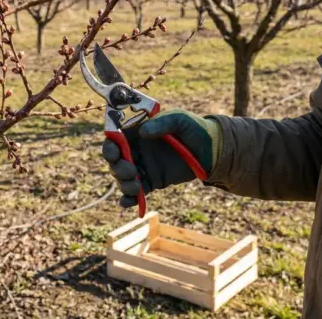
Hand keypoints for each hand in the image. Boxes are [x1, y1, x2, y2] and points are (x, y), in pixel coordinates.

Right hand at [101, 109, 221, 207]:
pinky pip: (136, 192)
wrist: (212, 150)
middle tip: (131, 170)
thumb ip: (161, 123)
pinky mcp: (152, 182)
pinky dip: (129, 199)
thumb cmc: (194, 129)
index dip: (109, 147)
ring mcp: (144, 167)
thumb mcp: (180, 119)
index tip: (113, 153)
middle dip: (117, 168)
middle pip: (115, 161)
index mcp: (138, 132)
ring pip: (123, 178)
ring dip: (124, 184)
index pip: (115, 139)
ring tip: (138, 187)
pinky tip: (128, 202)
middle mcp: (137, 150)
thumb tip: (143, 133)